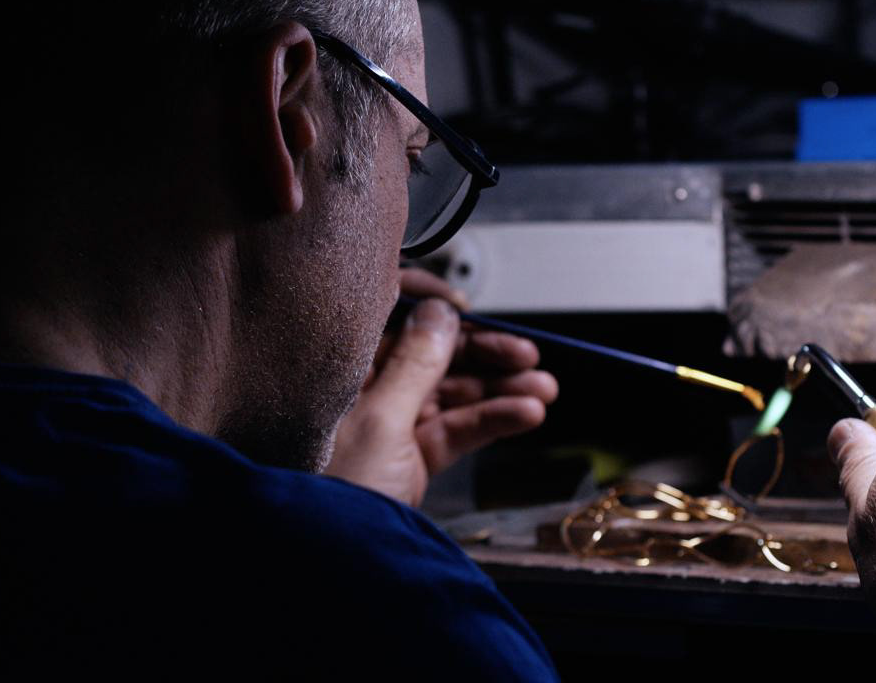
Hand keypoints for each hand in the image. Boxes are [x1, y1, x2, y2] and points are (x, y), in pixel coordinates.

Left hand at [324, 270, 557, 505]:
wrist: (332, 565)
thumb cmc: (332, 493)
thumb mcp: (379, 420)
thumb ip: (415, 363)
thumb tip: (440, 313)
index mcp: (341, 371)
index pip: (391, 321)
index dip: (433, 312)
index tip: (470, 310)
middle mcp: (363, 393)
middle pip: (431, 356)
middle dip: (484, 355)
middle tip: (527, 354)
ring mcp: (388, 427)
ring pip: (451, 394)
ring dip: (501, 390)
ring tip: (543, 389)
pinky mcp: (409, 459)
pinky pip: (456, 429)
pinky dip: (492, 421)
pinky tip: (525, 414)